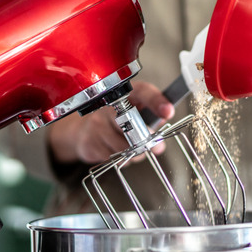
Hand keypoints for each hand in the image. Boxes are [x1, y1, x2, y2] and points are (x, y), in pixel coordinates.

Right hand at [47, 80, 173, 164]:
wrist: (84, 129)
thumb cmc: (116, 119)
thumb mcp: (135, 112)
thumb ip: (151, 121)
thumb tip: (160, 141)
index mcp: (125, 93)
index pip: (142, 92)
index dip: (156, 101)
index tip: (167, 111)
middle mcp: (108, 105)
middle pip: (132, 124)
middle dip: (147, 140)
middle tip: (155, 146)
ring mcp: (96, 123)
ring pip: (124, 147)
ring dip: (134, 153)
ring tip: (131, 148)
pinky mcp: (89, 141)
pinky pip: (112, 157)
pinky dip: (119, 159)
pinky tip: (115, 150)